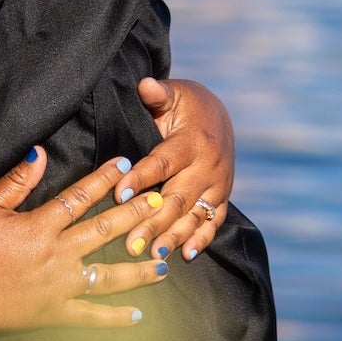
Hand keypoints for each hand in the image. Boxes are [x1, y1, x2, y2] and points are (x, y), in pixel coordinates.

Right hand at [0, 151, 169, 330]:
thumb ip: (16, 180)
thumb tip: (40, 153)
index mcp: (42, 226)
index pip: (80, 197)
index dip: (104, 179)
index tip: (127, 166)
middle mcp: (59, 255)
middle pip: (105, 232)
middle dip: (135, 216)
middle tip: (162, 205)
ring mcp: (60, 286)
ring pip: (108, 276)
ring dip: (138, 270)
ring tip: (164, 265)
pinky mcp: (54, 313)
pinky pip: (90, 316)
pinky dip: (114, 317)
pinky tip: (138, 316)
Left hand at [121, 77, 234, 262]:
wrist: (219, 115)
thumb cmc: (185, 105)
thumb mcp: (174, 94)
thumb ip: (157, 93)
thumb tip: (144, 84)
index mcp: (192, 141)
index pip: (162, 162)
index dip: (141, 178)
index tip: (119, 194)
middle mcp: (208, 166)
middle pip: (178, 197)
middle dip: (154, 221)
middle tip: (131, 243)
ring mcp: (218, 184)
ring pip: (194, 215)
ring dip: (174, 236)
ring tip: (154, 256)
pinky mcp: (222, 197)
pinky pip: (213, 221)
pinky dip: (201, 239)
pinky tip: (185, 255)